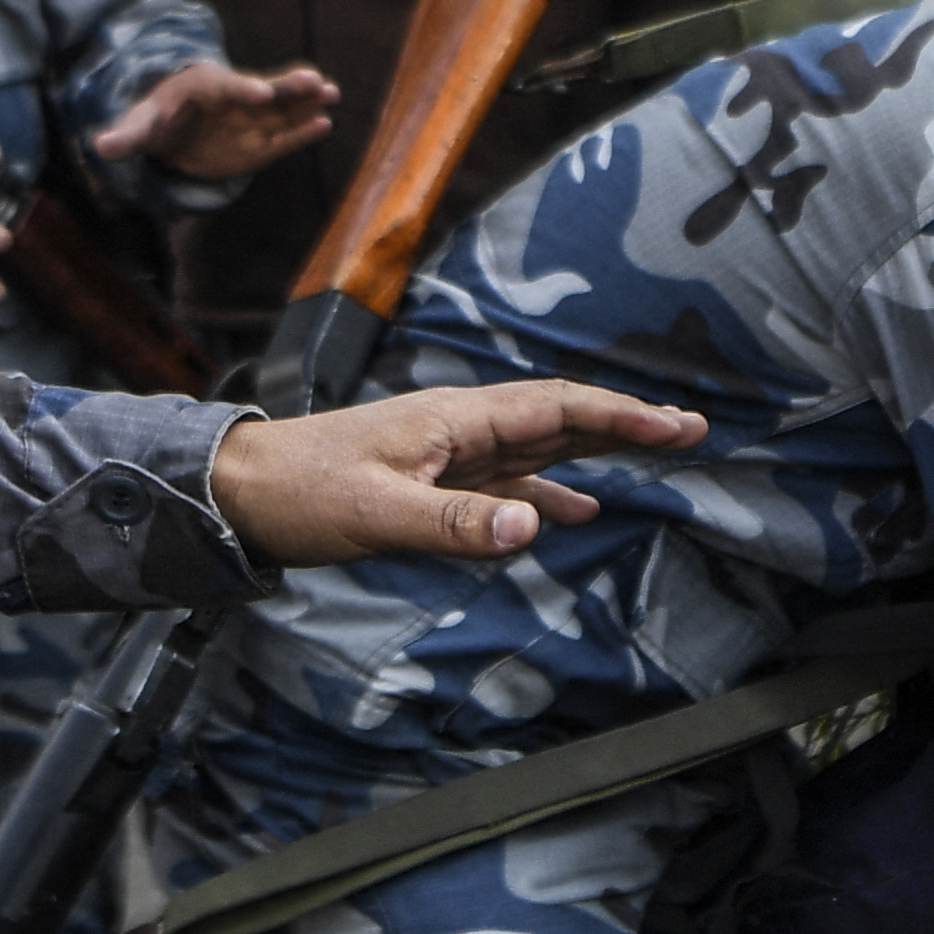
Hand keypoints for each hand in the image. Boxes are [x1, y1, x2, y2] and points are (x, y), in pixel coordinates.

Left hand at [97, 57, 340, 183]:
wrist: (173, 125)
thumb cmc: (158, 118)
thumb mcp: (140, 124)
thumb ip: (127, 134)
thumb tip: (102, 146)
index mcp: (206, 88)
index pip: (227, 87)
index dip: (242, 89)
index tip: (260, 92)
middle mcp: (235, 100)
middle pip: (265, 91)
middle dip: (288, 86)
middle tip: (314, 79)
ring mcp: (251, 119)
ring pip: (282, 110)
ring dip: (306, 102)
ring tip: (332, 92)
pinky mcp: (260, 141)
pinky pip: (284, 136)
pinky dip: (302, 131)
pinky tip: (324, 123)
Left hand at [207, 381, 709, 567]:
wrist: (241, 491)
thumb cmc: (301, 494)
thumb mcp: (379, 514)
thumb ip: (457, 523)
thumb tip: (536, 525)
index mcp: (456, 420)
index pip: (558, 409)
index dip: (621, 416)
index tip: (676, 426)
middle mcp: (461, 427)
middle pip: (562, 417)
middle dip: (627, 421)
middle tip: (692, 429)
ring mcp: (450, 454)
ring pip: (541, 445)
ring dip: (598, 448)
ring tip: (655, 452)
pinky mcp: (434, 481)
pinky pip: (508, 480)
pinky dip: (548, 489)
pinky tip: (575, 508)